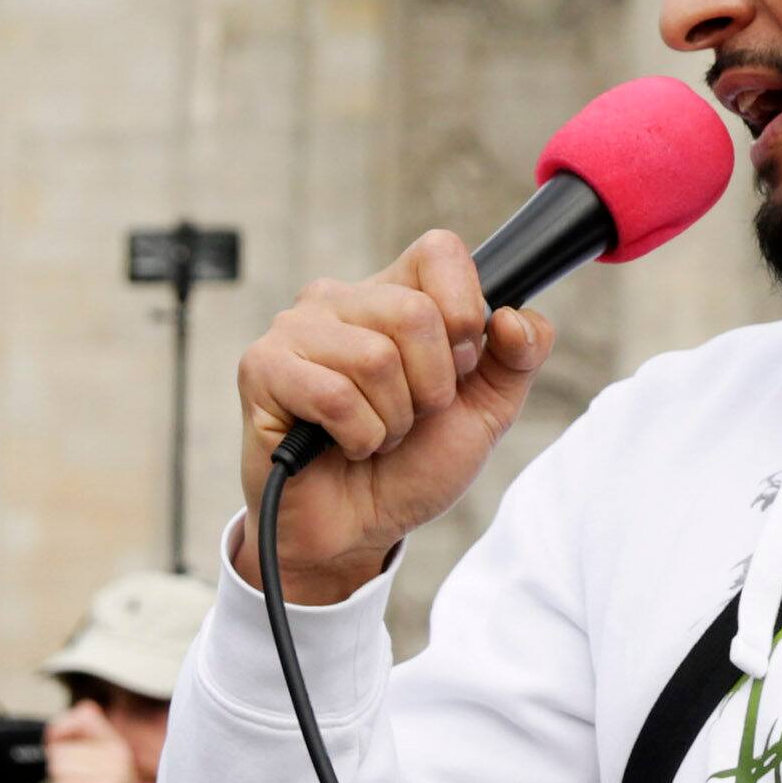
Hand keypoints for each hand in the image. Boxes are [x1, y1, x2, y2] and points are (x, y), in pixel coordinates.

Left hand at [46, 704, 145, 782]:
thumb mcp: (102, 771)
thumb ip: (84, 748)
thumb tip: (55, 731)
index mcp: (118, 746)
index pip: (85, 714)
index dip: (62, 728)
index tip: (58, 744)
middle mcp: (118, 757)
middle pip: (60, 749)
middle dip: (61, 772)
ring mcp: (111, 775)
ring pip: (58, 768)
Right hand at [233, 228, 554, 602]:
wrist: (356, 531)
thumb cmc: (412, 465)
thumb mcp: (487, 412)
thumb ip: (519, 358)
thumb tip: (513, 316)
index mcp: (395, 294)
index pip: (439, 251)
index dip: (464, 311)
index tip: (458, 366)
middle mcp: (341, 299)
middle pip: (416, 313)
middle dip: (431, 389)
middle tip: (410, 418)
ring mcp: (296, 329)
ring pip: (376, 358)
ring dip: (392, 421)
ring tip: (373, 435)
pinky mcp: (262, 368)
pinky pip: (335, 396)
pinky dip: (357, 437)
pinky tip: (341, 447)